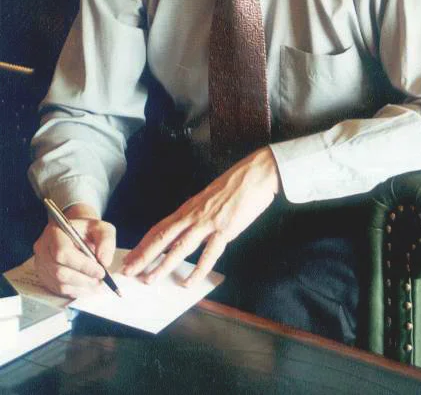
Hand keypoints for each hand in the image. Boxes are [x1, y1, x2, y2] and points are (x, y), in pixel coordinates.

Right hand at [33, 203, 115, 297]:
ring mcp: (41, 265)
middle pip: (59, 272)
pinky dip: (76, 291)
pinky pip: (58, 290)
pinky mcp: (44, 277)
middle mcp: (43, 249)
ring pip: (59, 283)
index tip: (101, 272)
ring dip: (81, 287)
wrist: (76, 233)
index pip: (63, 253)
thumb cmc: (88, 230)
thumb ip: (106, 241)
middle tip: (100, 281)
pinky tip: (88, 287)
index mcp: (55, 232)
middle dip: (83, 279)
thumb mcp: (101, 228)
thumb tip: (104, 261)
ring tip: (97, 284)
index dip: (83, 265)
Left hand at [122, 147, 279, 286]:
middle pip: (162, 237)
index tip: (130, 258)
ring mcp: (208, 223)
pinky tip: (188, 282)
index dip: (143, 244)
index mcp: (188, 208)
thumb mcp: (208, 198)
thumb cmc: (234, 185)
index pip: (159, 228)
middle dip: (143, 256)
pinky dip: (197, 271)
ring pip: (180, 247)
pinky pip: (209, 254)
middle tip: (127, 271)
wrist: (255, 174)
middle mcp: (194, 215)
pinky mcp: (225, 230)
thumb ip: (196, 214)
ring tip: (149, 279)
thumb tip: (186, 230)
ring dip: (163, 265)